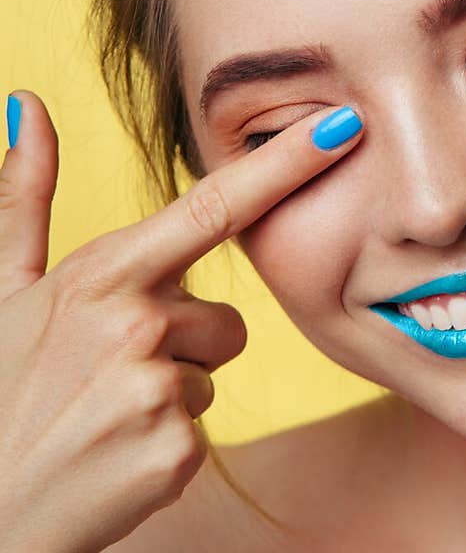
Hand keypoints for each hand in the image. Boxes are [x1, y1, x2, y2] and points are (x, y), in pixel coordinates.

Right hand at [0, 92, 363, 552]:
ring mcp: (158, 389)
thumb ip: (24, 196)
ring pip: (216, 371)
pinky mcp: (178, 450)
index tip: (343, 126)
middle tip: (107, 375)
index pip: (211, 208)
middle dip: (183, 344)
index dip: (284, 165)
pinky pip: (207, 423)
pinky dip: (169, 440)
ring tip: (107, 412)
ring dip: (176, 391)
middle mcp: (134, 323)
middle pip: (226, 319)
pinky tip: (116, 450)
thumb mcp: (3, 289)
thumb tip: (27, 102)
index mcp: (99, 273)